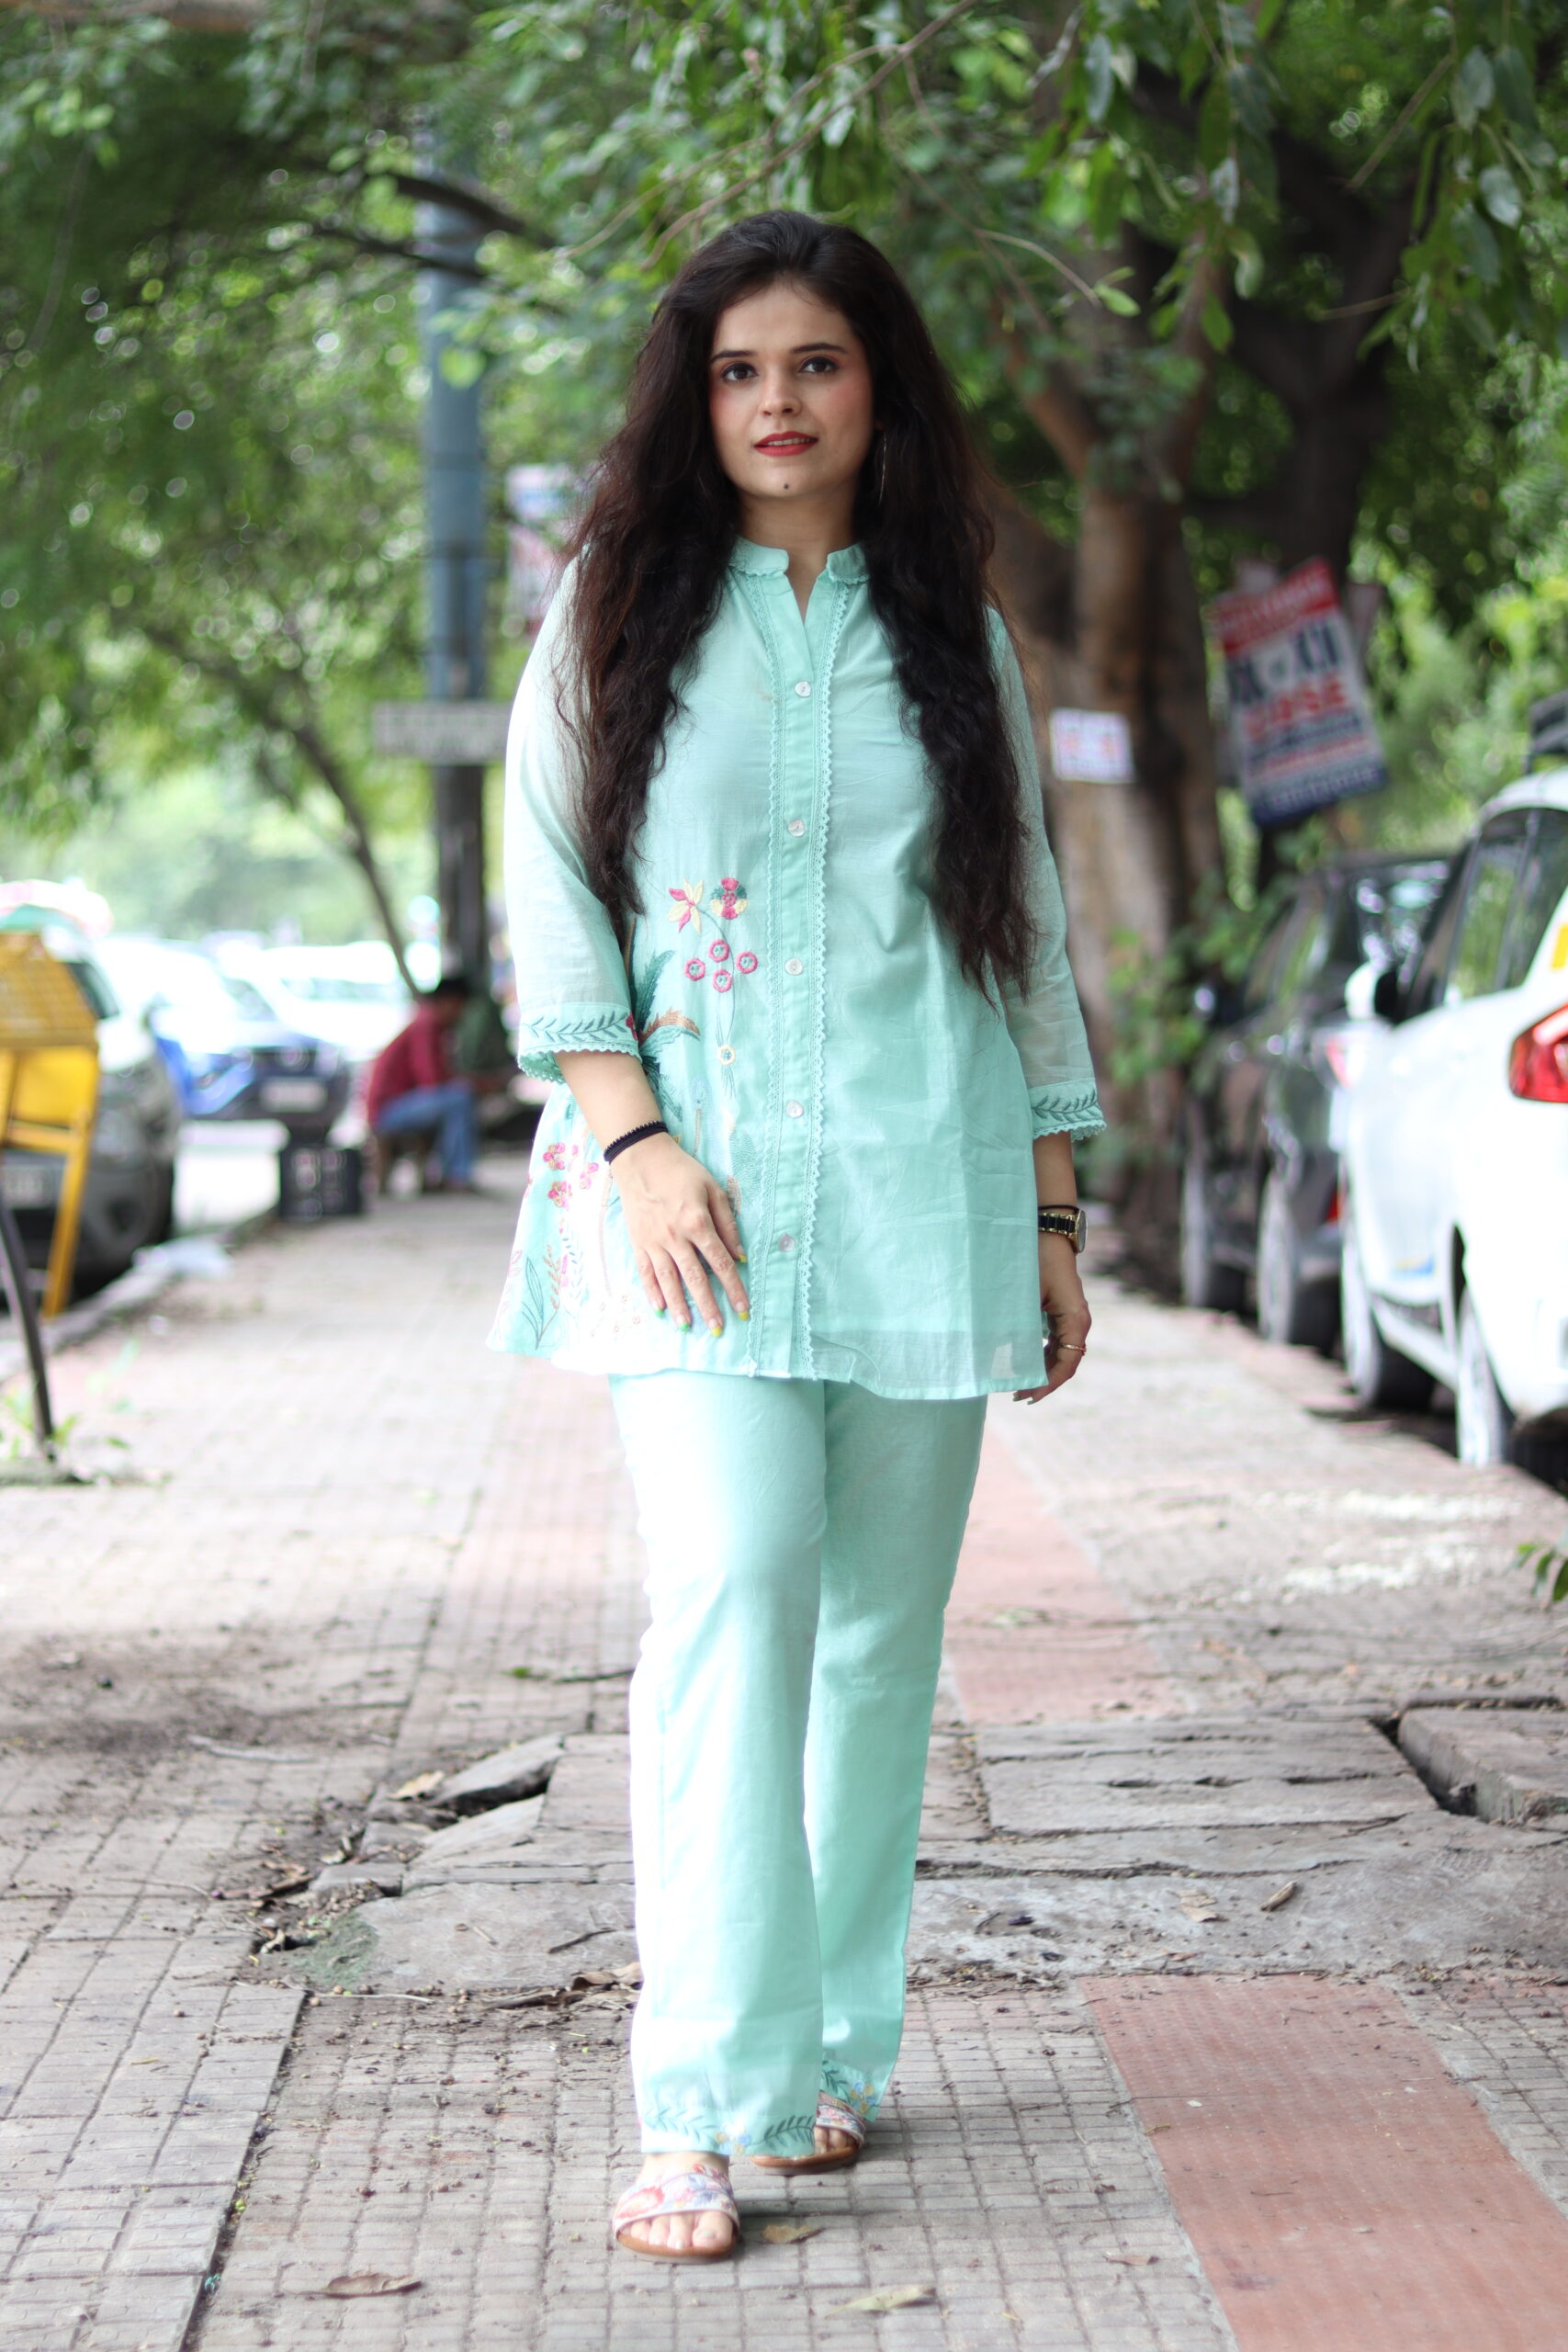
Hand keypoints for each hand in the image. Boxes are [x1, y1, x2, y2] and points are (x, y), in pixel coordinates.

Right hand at [615, 1133, 749, 1334]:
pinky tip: (660, 1308)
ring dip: (679, 1305)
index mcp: (698, 1223)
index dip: (733, 1288)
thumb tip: (740, 1256)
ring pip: (668, 1280)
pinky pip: (645, 1272)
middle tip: (717, 1329)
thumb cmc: (681, 1172)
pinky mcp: (638, 1242)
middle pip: (695, 1278)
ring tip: (687, 1327)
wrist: (641, 1158)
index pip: (721, 1263)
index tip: (743, 1309)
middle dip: (708, 1306)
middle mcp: (675, 1237)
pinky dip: (652, 1291)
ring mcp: (654, 1242)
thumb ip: (727, 1224)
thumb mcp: (712, 1189)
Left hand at [1013, 1232, 1089, 1403]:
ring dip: (1043, 1370)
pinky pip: (1056, 1342)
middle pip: (1065, 1362)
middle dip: (1043, 1381)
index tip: (1030, 1395)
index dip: (1049, 1382)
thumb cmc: (1037, 1261)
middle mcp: (1078, 1322)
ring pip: (1060, 1354)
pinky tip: (1026, 1365)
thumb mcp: (1025, 1295)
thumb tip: (1001, 1358)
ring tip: (1021, 1386)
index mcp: (1075, 1320)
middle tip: (1019, 1396)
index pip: (1067, 1362)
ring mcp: (1071, 1317)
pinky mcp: (1062, 1313)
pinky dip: (1042, 1356)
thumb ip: (1018, 1326)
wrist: (1046, 1233)